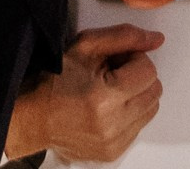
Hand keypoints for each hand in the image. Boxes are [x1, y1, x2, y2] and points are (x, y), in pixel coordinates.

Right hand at [8, 28, 163, 163]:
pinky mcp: (112, 153)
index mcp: (105, 97)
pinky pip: (138, 128)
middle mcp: (111, 125)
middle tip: (115, 74)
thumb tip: (155, 40)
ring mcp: (113, 143)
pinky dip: (129, 115)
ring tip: (111, 91)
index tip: (118, 60)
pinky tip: (108, 107)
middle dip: (138, 77)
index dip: (135, 59)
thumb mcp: (87, 45)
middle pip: (154, 92)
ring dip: (136, 96)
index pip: (149, 71)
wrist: (35, 116)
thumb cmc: (56, 81)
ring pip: (150, 110)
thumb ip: (125, 37)